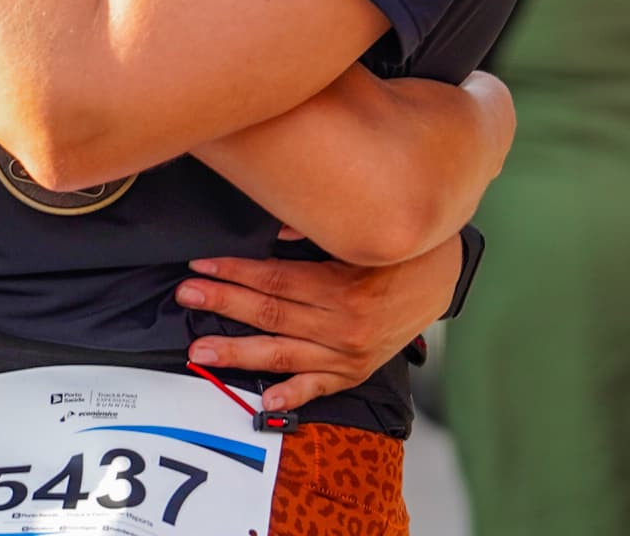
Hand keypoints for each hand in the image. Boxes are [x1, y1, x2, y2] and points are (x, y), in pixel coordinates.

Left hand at [176, 233, 464, 413]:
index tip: (200, 266)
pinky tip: (264, 400)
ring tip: (200, 350)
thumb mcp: (359, 235)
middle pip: (270, 315)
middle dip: (224, 304)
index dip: (234, 272)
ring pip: (283, 355)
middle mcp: (343, 327)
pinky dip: (293, 395)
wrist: (444, 278)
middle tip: (185, 296)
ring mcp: (350, 355)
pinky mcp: (357, 371)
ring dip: (238, 352)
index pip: (275, 280)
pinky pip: (319, 387)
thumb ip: (314, 234)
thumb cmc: (397, 249)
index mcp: (342, 289)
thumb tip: (271, 229)